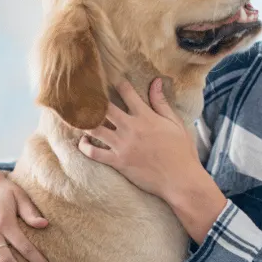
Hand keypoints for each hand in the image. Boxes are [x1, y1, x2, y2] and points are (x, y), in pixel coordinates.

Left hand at [78, 78, 201, 199]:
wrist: (180, 179)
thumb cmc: (181, 150)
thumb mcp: (175, 122)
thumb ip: (161, 102)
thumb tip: (155, 81)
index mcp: (146, 116)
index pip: (126, 92)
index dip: (117, 84)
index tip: (112, 81)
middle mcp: (131, 128)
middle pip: (104, 108)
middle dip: (94, 100)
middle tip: (86, 97)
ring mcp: (122, 145)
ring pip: (95, 128)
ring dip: (86, 121)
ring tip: (80, 117)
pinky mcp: (118, 161)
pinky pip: (94, 153)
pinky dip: (85, 147)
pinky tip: (83, 142)